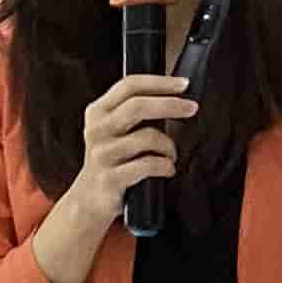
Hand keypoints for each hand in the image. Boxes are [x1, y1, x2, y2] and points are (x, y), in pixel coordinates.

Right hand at [61, 71, 196, 226]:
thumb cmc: (112, 161)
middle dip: (170, 104)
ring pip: (147, 137)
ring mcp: (102, 155)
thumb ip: (135, 111)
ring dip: (169, 146)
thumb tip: (174, 94)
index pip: (129, 86)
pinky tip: (167, 170)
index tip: (183, 84)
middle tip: (192, 108)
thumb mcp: (114, 130)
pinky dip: (165, 166)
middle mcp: (97, 130)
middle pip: (137, 106)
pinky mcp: (110, 179)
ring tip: (171, 155)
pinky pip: (148, 165)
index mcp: (98, 112)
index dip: (159, 82)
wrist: (90, 200)